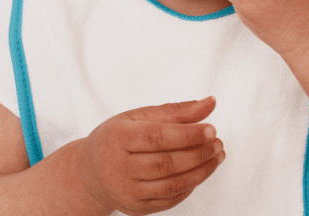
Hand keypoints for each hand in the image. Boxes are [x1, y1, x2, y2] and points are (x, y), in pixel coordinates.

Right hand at [78, 97, 223, 215]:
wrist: (90, 172)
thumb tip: (211, 102)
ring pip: (170, 184)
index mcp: (118, 138)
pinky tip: (201, 171)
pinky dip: (189, 186)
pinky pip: (168, 199)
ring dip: (200, 171)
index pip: (157, 137)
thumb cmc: (118, 137)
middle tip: (218, 143)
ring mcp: (126, 192)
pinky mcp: (135, 208)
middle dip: (198, 153)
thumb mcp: (139, 116)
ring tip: (217, 156)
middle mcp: (119, 167)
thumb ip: (176, 111)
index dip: (187, 134)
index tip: (211, 129)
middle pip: (166, 163)